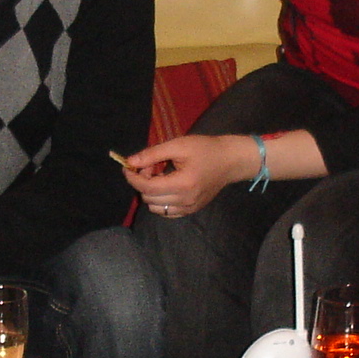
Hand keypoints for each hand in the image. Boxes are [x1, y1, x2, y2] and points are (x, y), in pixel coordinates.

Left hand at [124, 134, 253, 218]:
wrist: (230, 161)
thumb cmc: (205, 149)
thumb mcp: (178, 145)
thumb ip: (153, 154)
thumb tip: (130, 162)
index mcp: (183, 184)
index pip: (147, 187)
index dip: (133, 177)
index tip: (128, 166)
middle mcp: (186, 200)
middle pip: (149, 198)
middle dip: (143, 182)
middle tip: (150, 166)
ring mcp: (189, 208)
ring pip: (155, 207)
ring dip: (151, 192)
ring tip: (159, 176)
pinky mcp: (191, 210)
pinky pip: (166, 212)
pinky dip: (160, 200)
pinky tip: (167, 186)